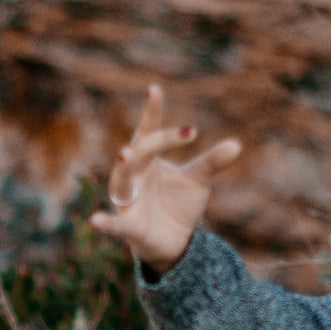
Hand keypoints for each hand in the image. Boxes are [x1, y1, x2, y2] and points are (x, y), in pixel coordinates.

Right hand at [87, 86, 244, 274]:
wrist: (175, 240)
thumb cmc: (179, 204)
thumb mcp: (199, 180)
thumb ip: (212, 162)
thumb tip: (237, 145)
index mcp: (149, 160)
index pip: (148, 131)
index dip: (151, 111)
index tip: (155, 89)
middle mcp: (134, 175)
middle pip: (140, 151)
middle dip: (156, 141)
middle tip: (185, 135)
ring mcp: (129, 199)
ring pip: (122, 179)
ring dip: (124, 167)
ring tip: (126, 154)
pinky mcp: (129, 225)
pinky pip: (115, 224)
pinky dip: (105, 223)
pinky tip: (94, 220)